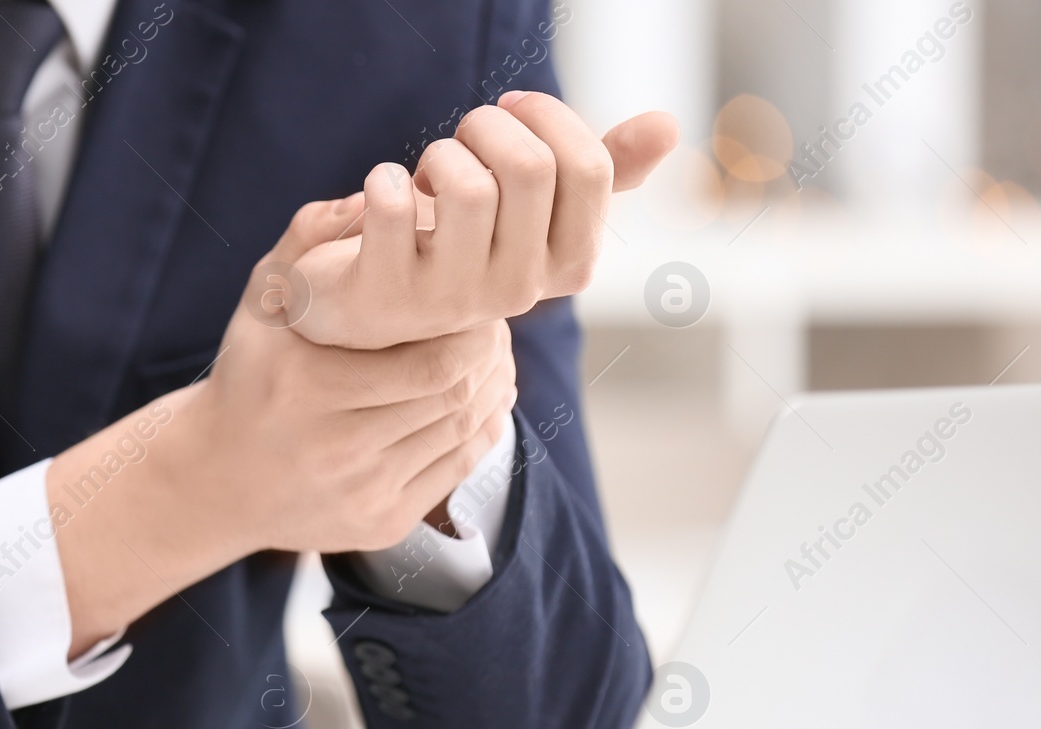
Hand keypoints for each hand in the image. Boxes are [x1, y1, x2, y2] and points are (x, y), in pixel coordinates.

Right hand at [47, 203, 514, 652]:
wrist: (215, 480)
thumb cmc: (250, 375)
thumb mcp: (263, 302)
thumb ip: (311, 238)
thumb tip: (376, 194)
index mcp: (307, 388)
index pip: (430, 361)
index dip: (471, 327)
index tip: (474, 296)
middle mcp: (336, 447)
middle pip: (452, 396)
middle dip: (488, 353)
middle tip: (493, 320)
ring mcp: (363, 492)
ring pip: (461, 431)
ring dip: (492, 386)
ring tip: (492, 351)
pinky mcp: (382, 523)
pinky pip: (457, 469)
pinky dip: (484, 426)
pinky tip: (483, 395)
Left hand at [275, 97, 677, 348]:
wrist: (373, 303)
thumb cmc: (460, 240)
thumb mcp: (537, 206)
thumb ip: (601, 169)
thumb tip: (668, 126)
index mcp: (567, 264)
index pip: (590, 168)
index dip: (547, 116)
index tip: (513, 112)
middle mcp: (518, 291)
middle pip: (531, 167)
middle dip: (489, 126)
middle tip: (464, 140)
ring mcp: (453, 299)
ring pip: (467, 185)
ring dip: (441, 152)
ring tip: (430, 173)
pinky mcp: (386, 295)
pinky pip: (393, 204)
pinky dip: (384, 178)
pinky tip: (384, 194)